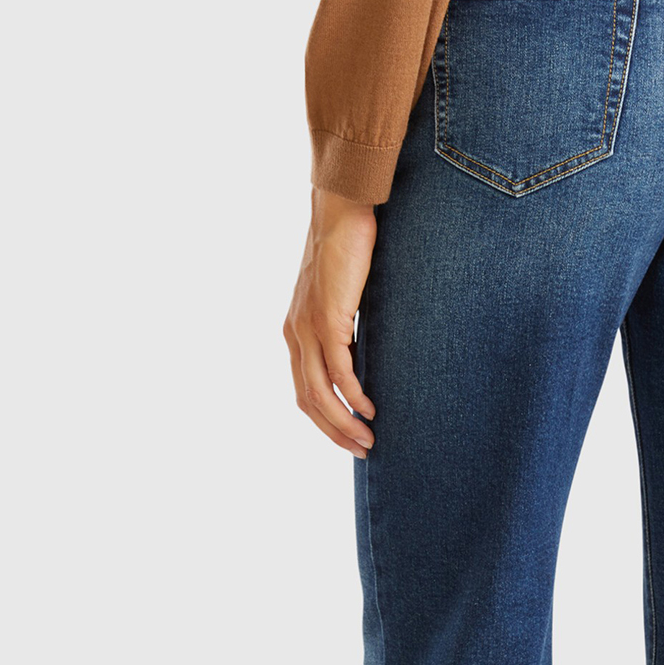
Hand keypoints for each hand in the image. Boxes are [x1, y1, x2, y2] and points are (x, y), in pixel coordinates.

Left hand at [282, 188, 378, 455]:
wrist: (340, 213)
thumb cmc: (348, 252)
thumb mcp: (344, 300)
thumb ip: (347, 330)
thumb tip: (367, 354)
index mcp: (295, 333)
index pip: (304, 391)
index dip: (325, 420)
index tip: (350, 436)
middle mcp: (295, 335)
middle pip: (308, 400)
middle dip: (334, 431)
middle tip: (361, 450)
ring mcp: (307, 329)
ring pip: (319, 392)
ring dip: (343, 422)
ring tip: (368, 439)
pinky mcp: (327, 320)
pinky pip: (337, 370)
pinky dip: (352, 395)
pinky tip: (368, 409)